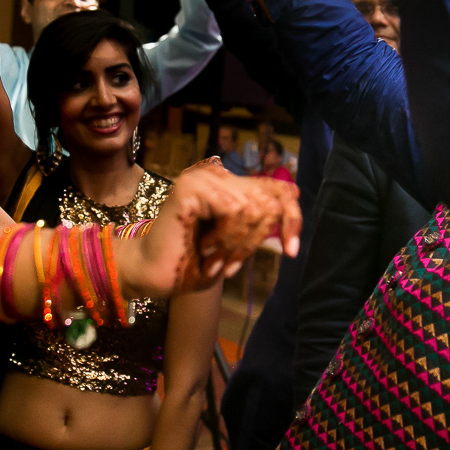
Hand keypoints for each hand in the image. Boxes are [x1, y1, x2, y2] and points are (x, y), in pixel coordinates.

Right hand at [120, 160, 301, 297]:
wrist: (155, 275)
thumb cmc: (194, 262)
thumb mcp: (240, 242)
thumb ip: (262, 220)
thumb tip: (294, 195)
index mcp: (233, 186)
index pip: (282, 188)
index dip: (293, 219)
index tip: (292, 252)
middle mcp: (220, 174)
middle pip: (272, 202)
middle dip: (254, 242)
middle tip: (229, 265)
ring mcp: (205, 177)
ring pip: (255, 209)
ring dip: (237, 244)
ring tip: (213, 256)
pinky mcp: (193, 185)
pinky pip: (236, 210)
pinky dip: (226, 238)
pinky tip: (206, 247)